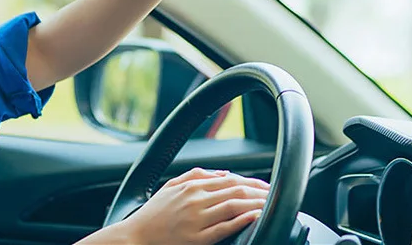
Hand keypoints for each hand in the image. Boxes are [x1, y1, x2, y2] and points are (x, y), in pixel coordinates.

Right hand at [120, 167, 269, 244]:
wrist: (135, 237)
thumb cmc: (153, 215)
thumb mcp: (170, 187)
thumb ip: (196, 175)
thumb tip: (224, 173)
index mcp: (191, 186)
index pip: (229, 180)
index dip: (251, 182)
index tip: (266, 186)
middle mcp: (195, 200)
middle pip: (235, 191)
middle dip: (259, 191)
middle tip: (276, 194)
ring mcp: (197, 219)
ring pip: (233, 206)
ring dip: (256, 203)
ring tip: (272, 204)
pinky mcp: (197, 239)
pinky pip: (224, 227)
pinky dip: (242, 220)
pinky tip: (255, 216)